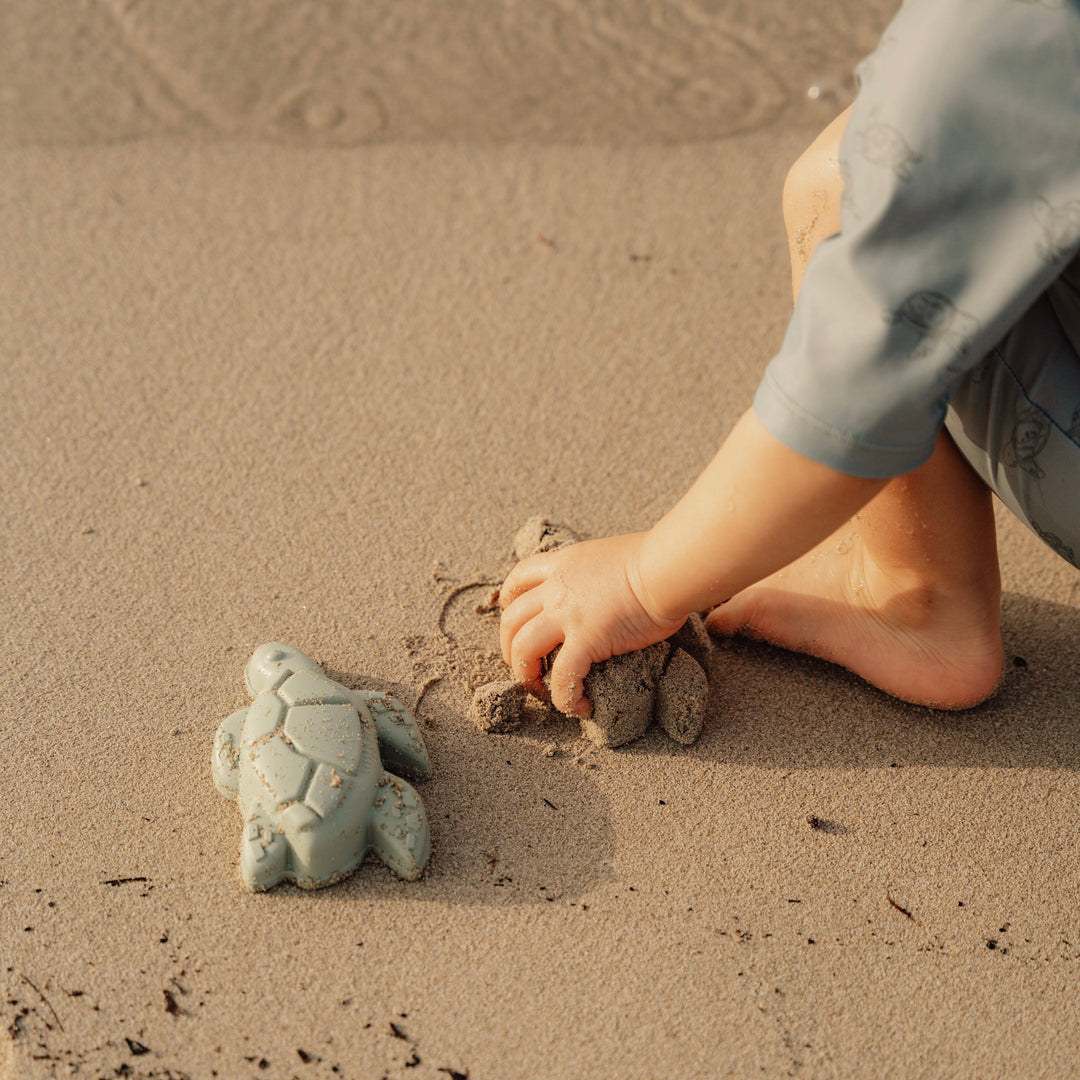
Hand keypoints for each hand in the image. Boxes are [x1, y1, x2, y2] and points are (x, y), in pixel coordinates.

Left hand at [499, 532, 686, 716]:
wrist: (668, 568)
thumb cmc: (658, 560)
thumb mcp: (614, 557)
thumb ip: (602, 573)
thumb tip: (616, 588)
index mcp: (565, 563)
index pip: (521, 578)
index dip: (510, 602)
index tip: (514, 618)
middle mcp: (557, 587)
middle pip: (511, 619)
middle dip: (509, 647)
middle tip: (525, 666)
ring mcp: (567, 614)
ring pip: (523, 649)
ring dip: (526, 675)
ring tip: (541, 692)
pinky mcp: (586, 640)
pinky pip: (563, 677)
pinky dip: (566, 698)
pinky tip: (580, 708)